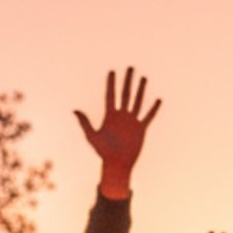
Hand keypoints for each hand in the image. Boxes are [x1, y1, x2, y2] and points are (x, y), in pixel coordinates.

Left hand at [73, 67, 160, 197]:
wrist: (117, 164)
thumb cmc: (103, 152)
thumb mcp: (92, 136)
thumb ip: (85, 122)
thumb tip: (74, 110)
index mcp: (110, 116)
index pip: (110, 95)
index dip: (111, 83)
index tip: (112, 71)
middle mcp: (121, 116)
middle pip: (125, 94)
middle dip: (127, 81)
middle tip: (130, 68)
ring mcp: (132, 121)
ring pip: (137, 101)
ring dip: (140, 90)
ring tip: (143, 78)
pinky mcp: (141, 129)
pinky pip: (148, 116)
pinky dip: (154, 109)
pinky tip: (158, 100)